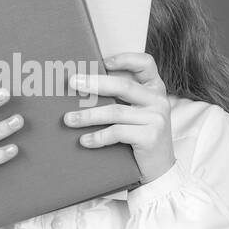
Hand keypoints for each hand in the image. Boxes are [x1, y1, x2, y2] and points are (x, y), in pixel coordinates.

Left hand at [64, 52, 175, 182]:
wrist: (160, 170)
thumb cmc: (141, 137)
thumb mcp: (137, 113)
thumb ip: (122, 98)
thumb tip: (83, 85)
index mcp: (155, 89)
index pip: (146, 63)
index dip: (125, 58)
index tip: (102, 61)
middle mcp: (158, 100)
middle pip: (123, 86)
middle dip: (95, 83)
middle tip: (72, 83)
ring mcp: (156, 118)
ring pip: (116, 112)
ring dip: (88, 116)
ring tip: (68, 119)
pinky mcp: (150, 137)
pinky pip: (118, 132)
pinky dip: (98, 137)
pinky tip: (84, 141)